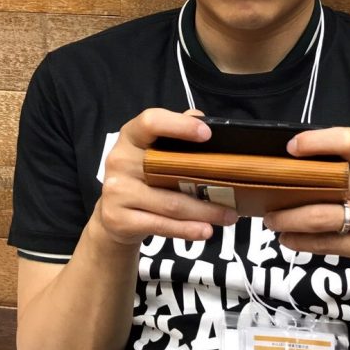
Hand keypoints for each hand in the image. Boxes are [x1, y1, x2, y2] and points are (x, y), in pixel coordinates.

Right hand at [94, 108, 237, 248]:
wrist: (113, 215)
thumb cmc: (144, 175)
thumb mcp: (153, 150)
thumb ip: (176, 132)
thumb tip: (202, 118)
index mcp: (130, 136)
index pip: (151, 122)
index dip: (180, 126)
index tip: (207, 134)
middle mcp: (119, 160)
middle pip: (166, 170)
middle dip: (206, 180)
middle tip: (236, 188)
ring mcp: (116, 192)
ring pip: (169, 203)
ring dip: (204, 212)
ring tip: (229, 215)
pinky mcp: (118, 219)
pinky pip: (160, 225)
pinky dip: (186, 230)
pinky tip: (205, 231)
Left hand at [263, 127, 349, 283]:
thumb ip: (337, 162)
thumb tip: (285, 161)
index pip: (348, 141)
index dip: (316, 142)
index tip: (290, 148)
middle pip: (325, 183)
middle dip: (287, 188)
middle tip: (264, 192)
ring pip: (318, 217)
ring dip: (287, 219)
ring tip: (271, 220)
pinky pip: (325, 243)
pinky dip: (299, 242)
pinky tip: (287, 239)